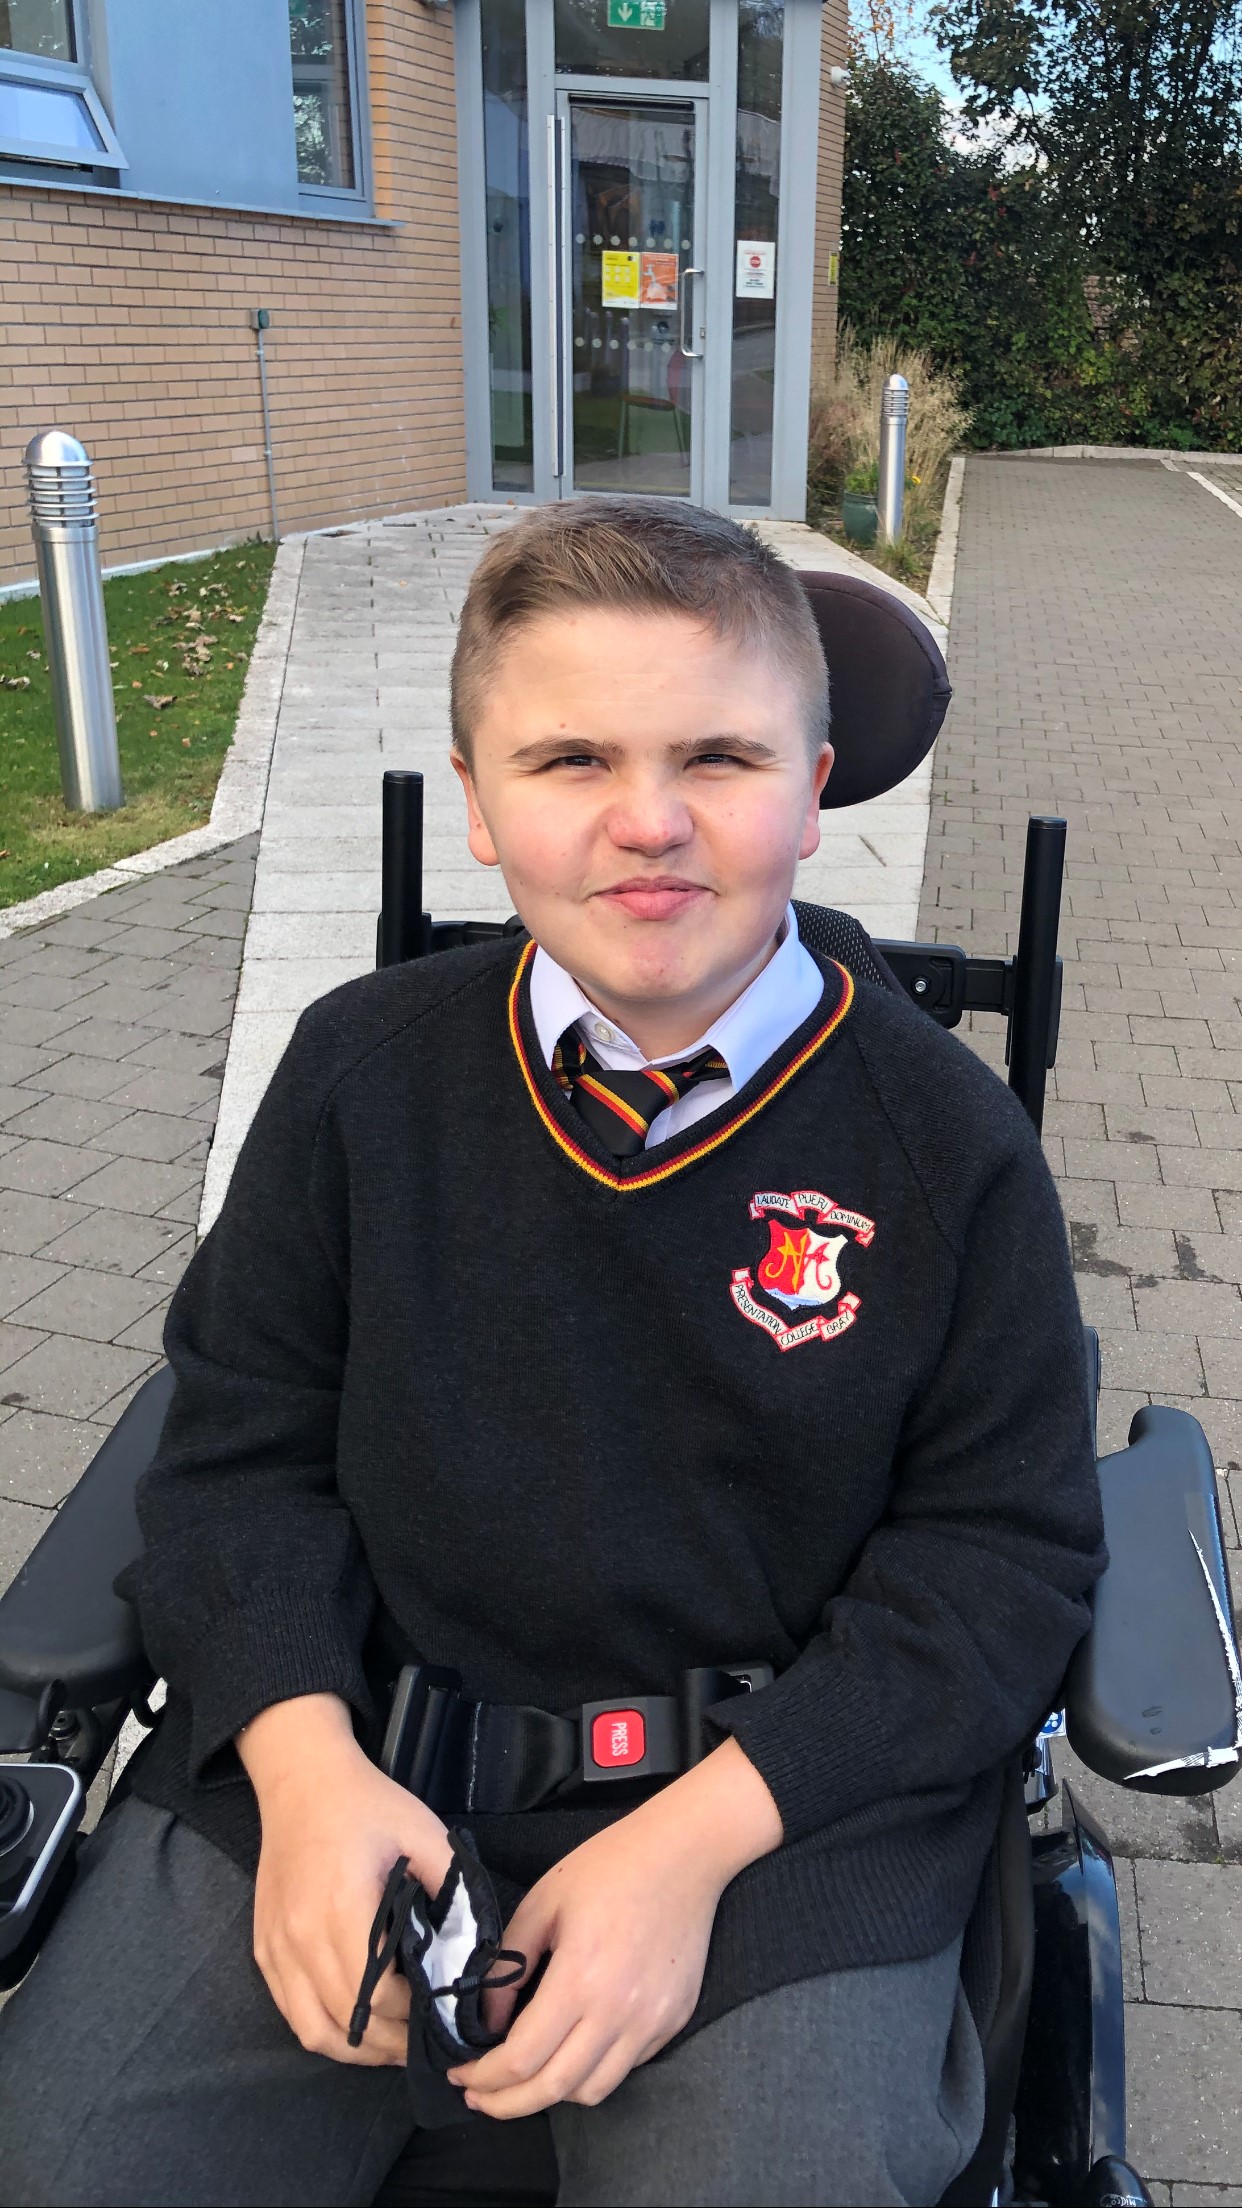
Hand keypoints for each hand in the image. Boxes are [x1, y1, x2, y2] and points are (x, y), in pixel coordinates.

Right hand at [239, 1692, 453, 2066]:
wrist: (301, 1781)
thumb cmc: (366, 1805)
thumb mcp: (424, 1833)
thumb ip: (453, 1890)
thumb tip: (474, 1948)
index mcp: (343, 1907)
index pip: (380, 1994)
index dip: (414, 2015)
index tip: (442, 2013)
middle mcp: (302, 1936)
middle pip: (349, 2021)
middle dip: (392, 2043)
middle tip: (428, 2044)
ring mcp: (277, 1947)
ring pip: (315, 2031)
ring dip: (358, 2050)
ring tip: (394, 2046)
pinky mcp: (264, 1950)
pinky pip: (292, 2013)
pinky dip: (325, 2031)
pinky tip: (357, 2026)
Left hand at [450, 1738, 781, 2117]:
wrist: (684, 1853)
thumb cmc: (609, 1867)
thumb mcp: (542, 1903)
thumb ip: (508, 1966)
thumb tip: (487, 2020)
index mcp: (579, 1980)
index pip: (521, 2059)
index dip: (484, 2077)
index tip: (461, 2074)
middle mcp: (618, 2013)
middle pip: (554, 2090)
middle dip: (508, 2104)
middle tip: (480, 2098)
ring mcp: (652, 2022)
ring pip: (593, 2090)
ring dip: (553, 2093)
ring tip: (527, 2076)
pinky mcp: (674, 2021)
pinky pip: (627, 2067)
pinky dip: (593, 2070)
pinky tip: (575, 2046)